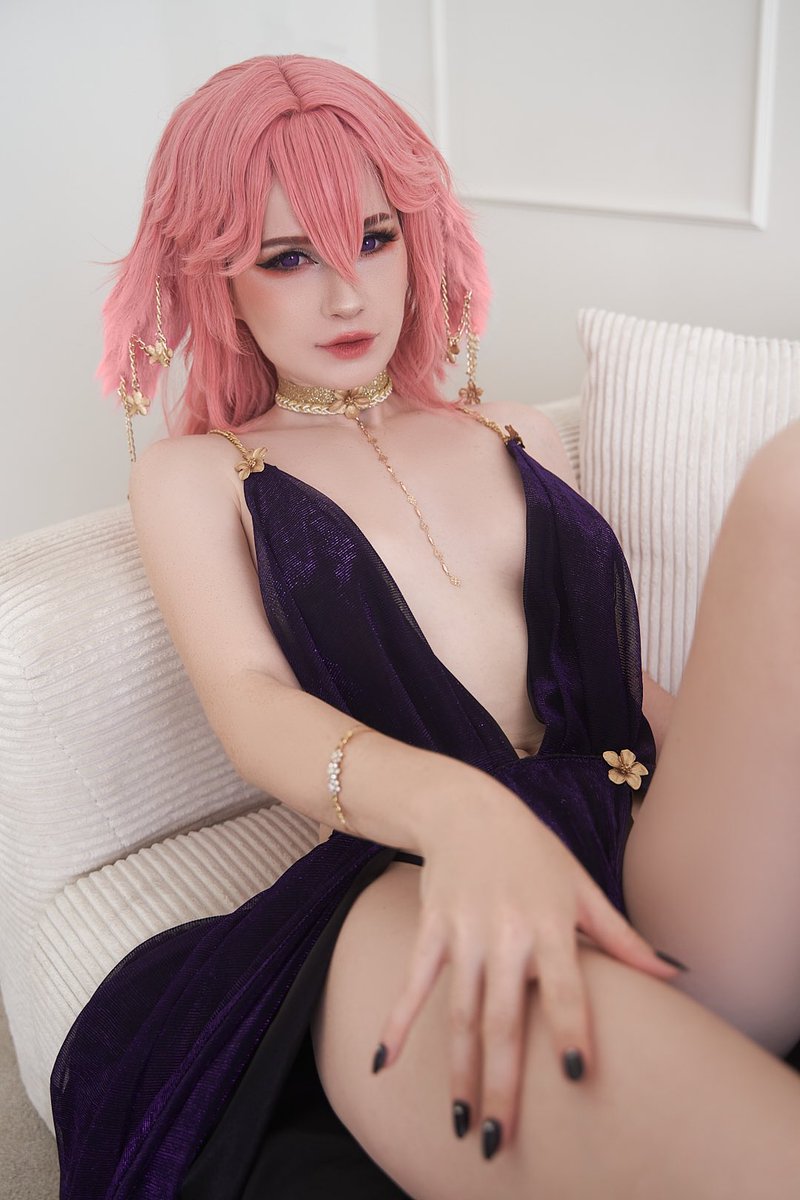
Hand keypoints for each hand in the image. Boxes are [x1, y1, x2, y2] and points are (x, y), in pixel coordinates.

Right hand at [372, 783, 680, 1155]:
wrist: (465, 807)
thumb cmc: (531, 849)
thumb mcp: (580, 885)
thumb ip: (621, 937)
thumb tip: (673, 973)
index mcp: (549, 922)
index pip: (565, 984)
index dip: (570, 1026)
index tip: (576, 1073)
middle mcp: (505, 931)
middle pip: (503, 1017)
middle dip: (503, 1082)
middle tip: (499, 1140)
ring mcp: (464, 931)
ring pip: (460, 1012)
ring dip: (460, 1069)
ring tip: (461, 1120)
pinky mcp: (432, 927)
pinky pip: (414, 981)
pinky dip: (397, 1020)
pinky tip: (384, 1062)